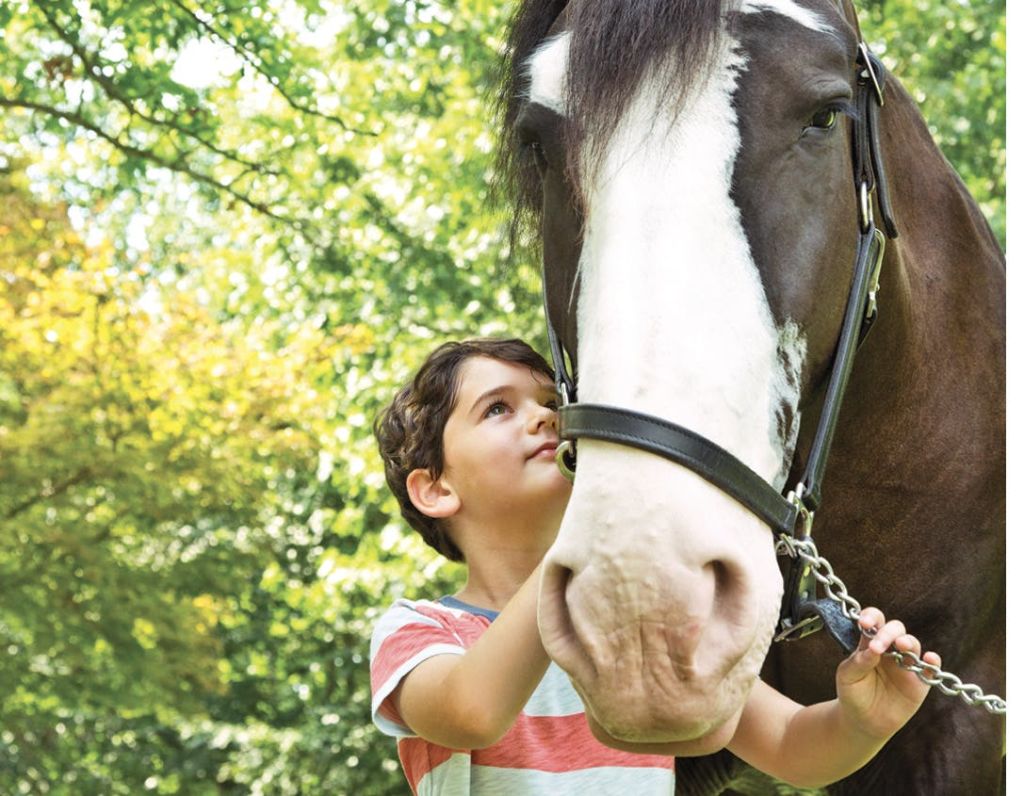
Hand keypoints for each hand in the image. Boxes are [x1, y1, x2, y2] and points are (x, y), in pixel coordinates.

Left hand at [835, 607, 939, 740]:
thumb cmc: (853, 694)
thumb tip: (874, 648)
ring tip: (901, 645)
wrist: (864, 722)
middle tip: (879, 645)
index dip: (872, 617)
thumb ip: (859, 661)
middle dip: (889, 632)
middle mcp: (890, 650)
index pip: (874, 621)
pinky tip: (929, 658)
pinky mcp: (920, 682)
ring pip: (913, 644)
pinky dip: (933, 661)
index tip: (865, 623)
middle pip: (896, 628)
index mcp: (870, 644)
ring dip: (909, 641)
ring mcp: (906, 665)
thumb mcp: (848, 677)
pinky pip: (931, 668)